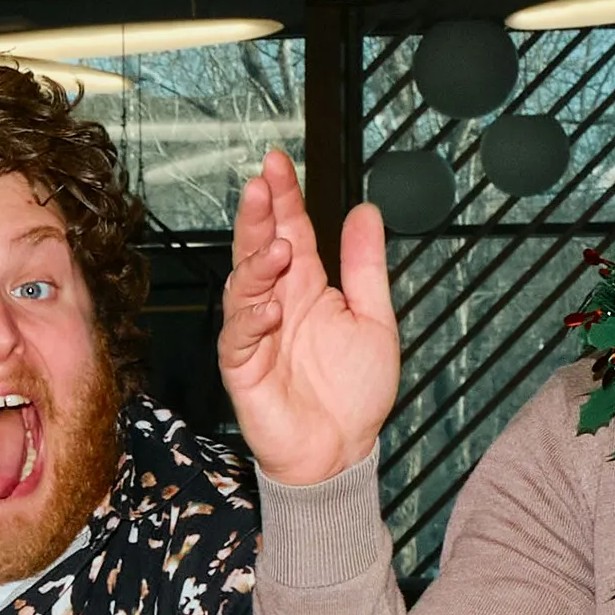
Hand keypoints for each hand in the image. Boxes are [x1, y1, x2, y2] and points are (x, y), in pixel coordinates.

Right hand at [214, 147, 402, 484]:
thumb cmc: (353, 391)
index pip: (291, 230)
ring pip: (243, 287)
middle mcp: (276, 302)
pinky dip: (253, 320)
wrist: (341, 452)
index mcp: (306, 286)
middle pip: (258, 248)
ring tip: (278, 247)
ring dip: (257, 263)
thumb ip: (366, 266)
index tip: (278, 162)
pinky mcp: (244, 368)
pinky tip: (272, 308)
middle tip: (262, 185)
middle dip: (259, 216)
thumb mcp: (374, 318)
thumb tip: (366, 210)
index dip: (284, 196)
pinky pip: (240, 338)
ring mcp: (255, 334)